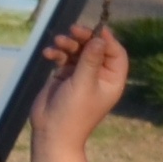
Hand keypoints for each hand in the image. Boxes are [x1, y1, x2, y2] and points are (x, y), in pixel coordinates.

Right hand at [27, 22, 128, 145]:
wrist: (51, 132)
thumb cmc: (73, 112)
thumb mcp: (84, 84)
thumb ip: (91, 60)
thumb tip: (98, 38)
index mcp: (111, 80)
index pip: (115, 53)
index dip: (107, 39)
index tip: (95, 29)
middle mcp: (98, 76)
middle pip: (95, 48)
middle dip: (84, 38)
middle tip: (73, 30)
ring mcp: (81, 75)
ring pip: (78, 50)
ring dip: (68, 44)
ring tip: (57, 42)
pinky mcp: (64, 76)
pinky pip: (63, 57)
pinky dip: (56, 53)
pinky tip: (47, 54)